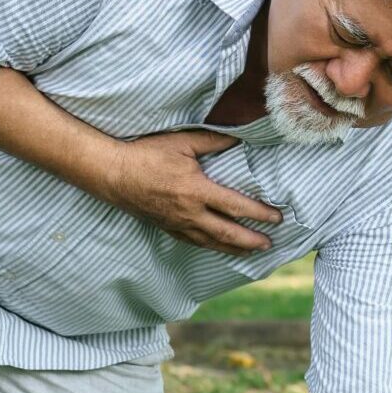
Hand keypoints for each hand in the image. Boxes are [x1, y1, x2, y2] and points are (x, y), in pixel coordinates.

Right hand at [98, 130, 282, 253]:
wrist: (113, 173)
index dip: (260, 214)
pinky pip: (194, 242)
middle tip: (270, 245)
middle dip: (251, 241)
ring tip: (252, 252)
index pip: (236, 207)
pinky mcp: (167, 228)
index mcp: (196, 191)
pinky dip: (211, 247)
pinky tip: (220, 247)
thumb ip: (215, 142)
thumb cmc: (147, 153)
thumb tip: (240, 139)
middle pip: (227, 234)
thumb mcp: (183, 141)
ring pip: (211, 243)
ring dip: (234, 250)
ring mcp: (177, 224)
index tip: (277, 218)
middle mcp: (189, 213)